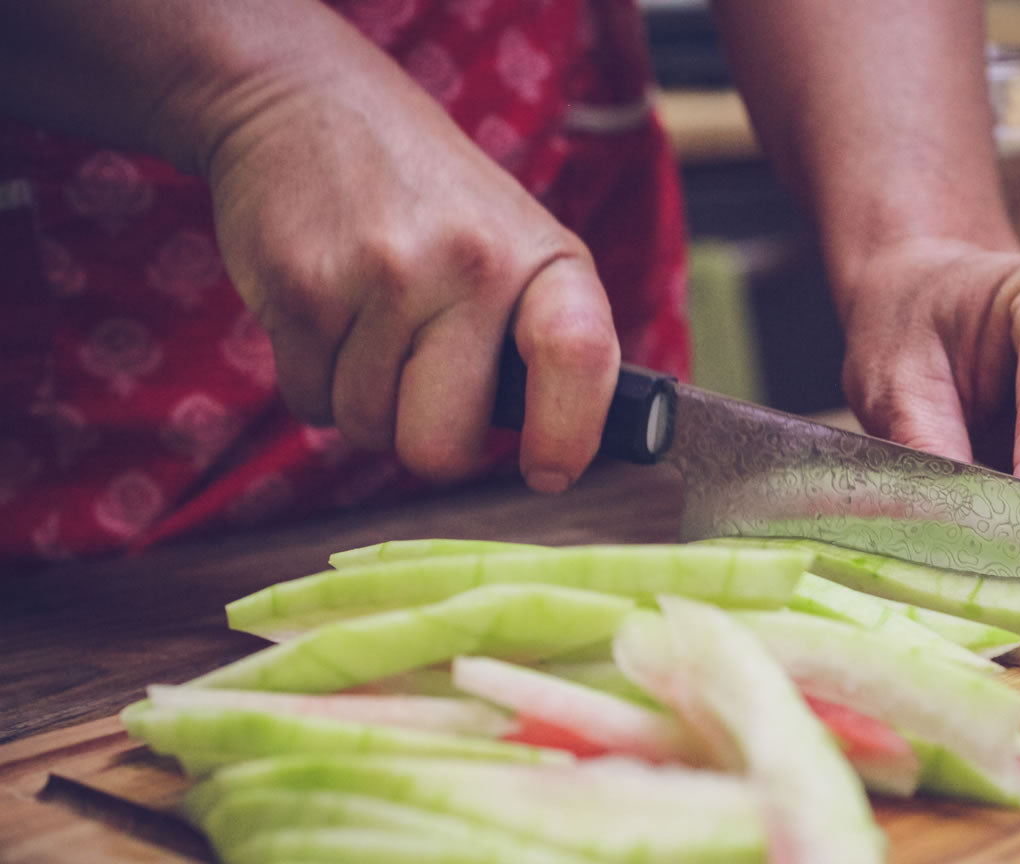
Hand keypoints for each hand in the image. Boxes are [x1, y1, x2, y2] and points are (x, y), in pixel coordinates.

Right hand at [198, 20, 615, 492]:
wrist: (305, 101)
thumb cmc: (430, 204)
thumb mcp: (516, 245)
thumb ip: (544, 341)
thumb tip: (563, 459)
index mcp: (543, 260)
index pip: (579, 356)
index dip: (567, 434)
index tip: (547, 471)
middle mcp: (472, 266)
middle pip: (442, 448)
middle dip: (426, 441)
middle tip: (420, 384)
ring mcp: (384, 277)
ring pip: (368, 430)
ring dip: (363, 403)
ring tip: (369, 324)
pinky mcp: (304, 290)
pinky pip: (310, 405)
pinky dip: (314, 380)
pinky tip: (327, 312)